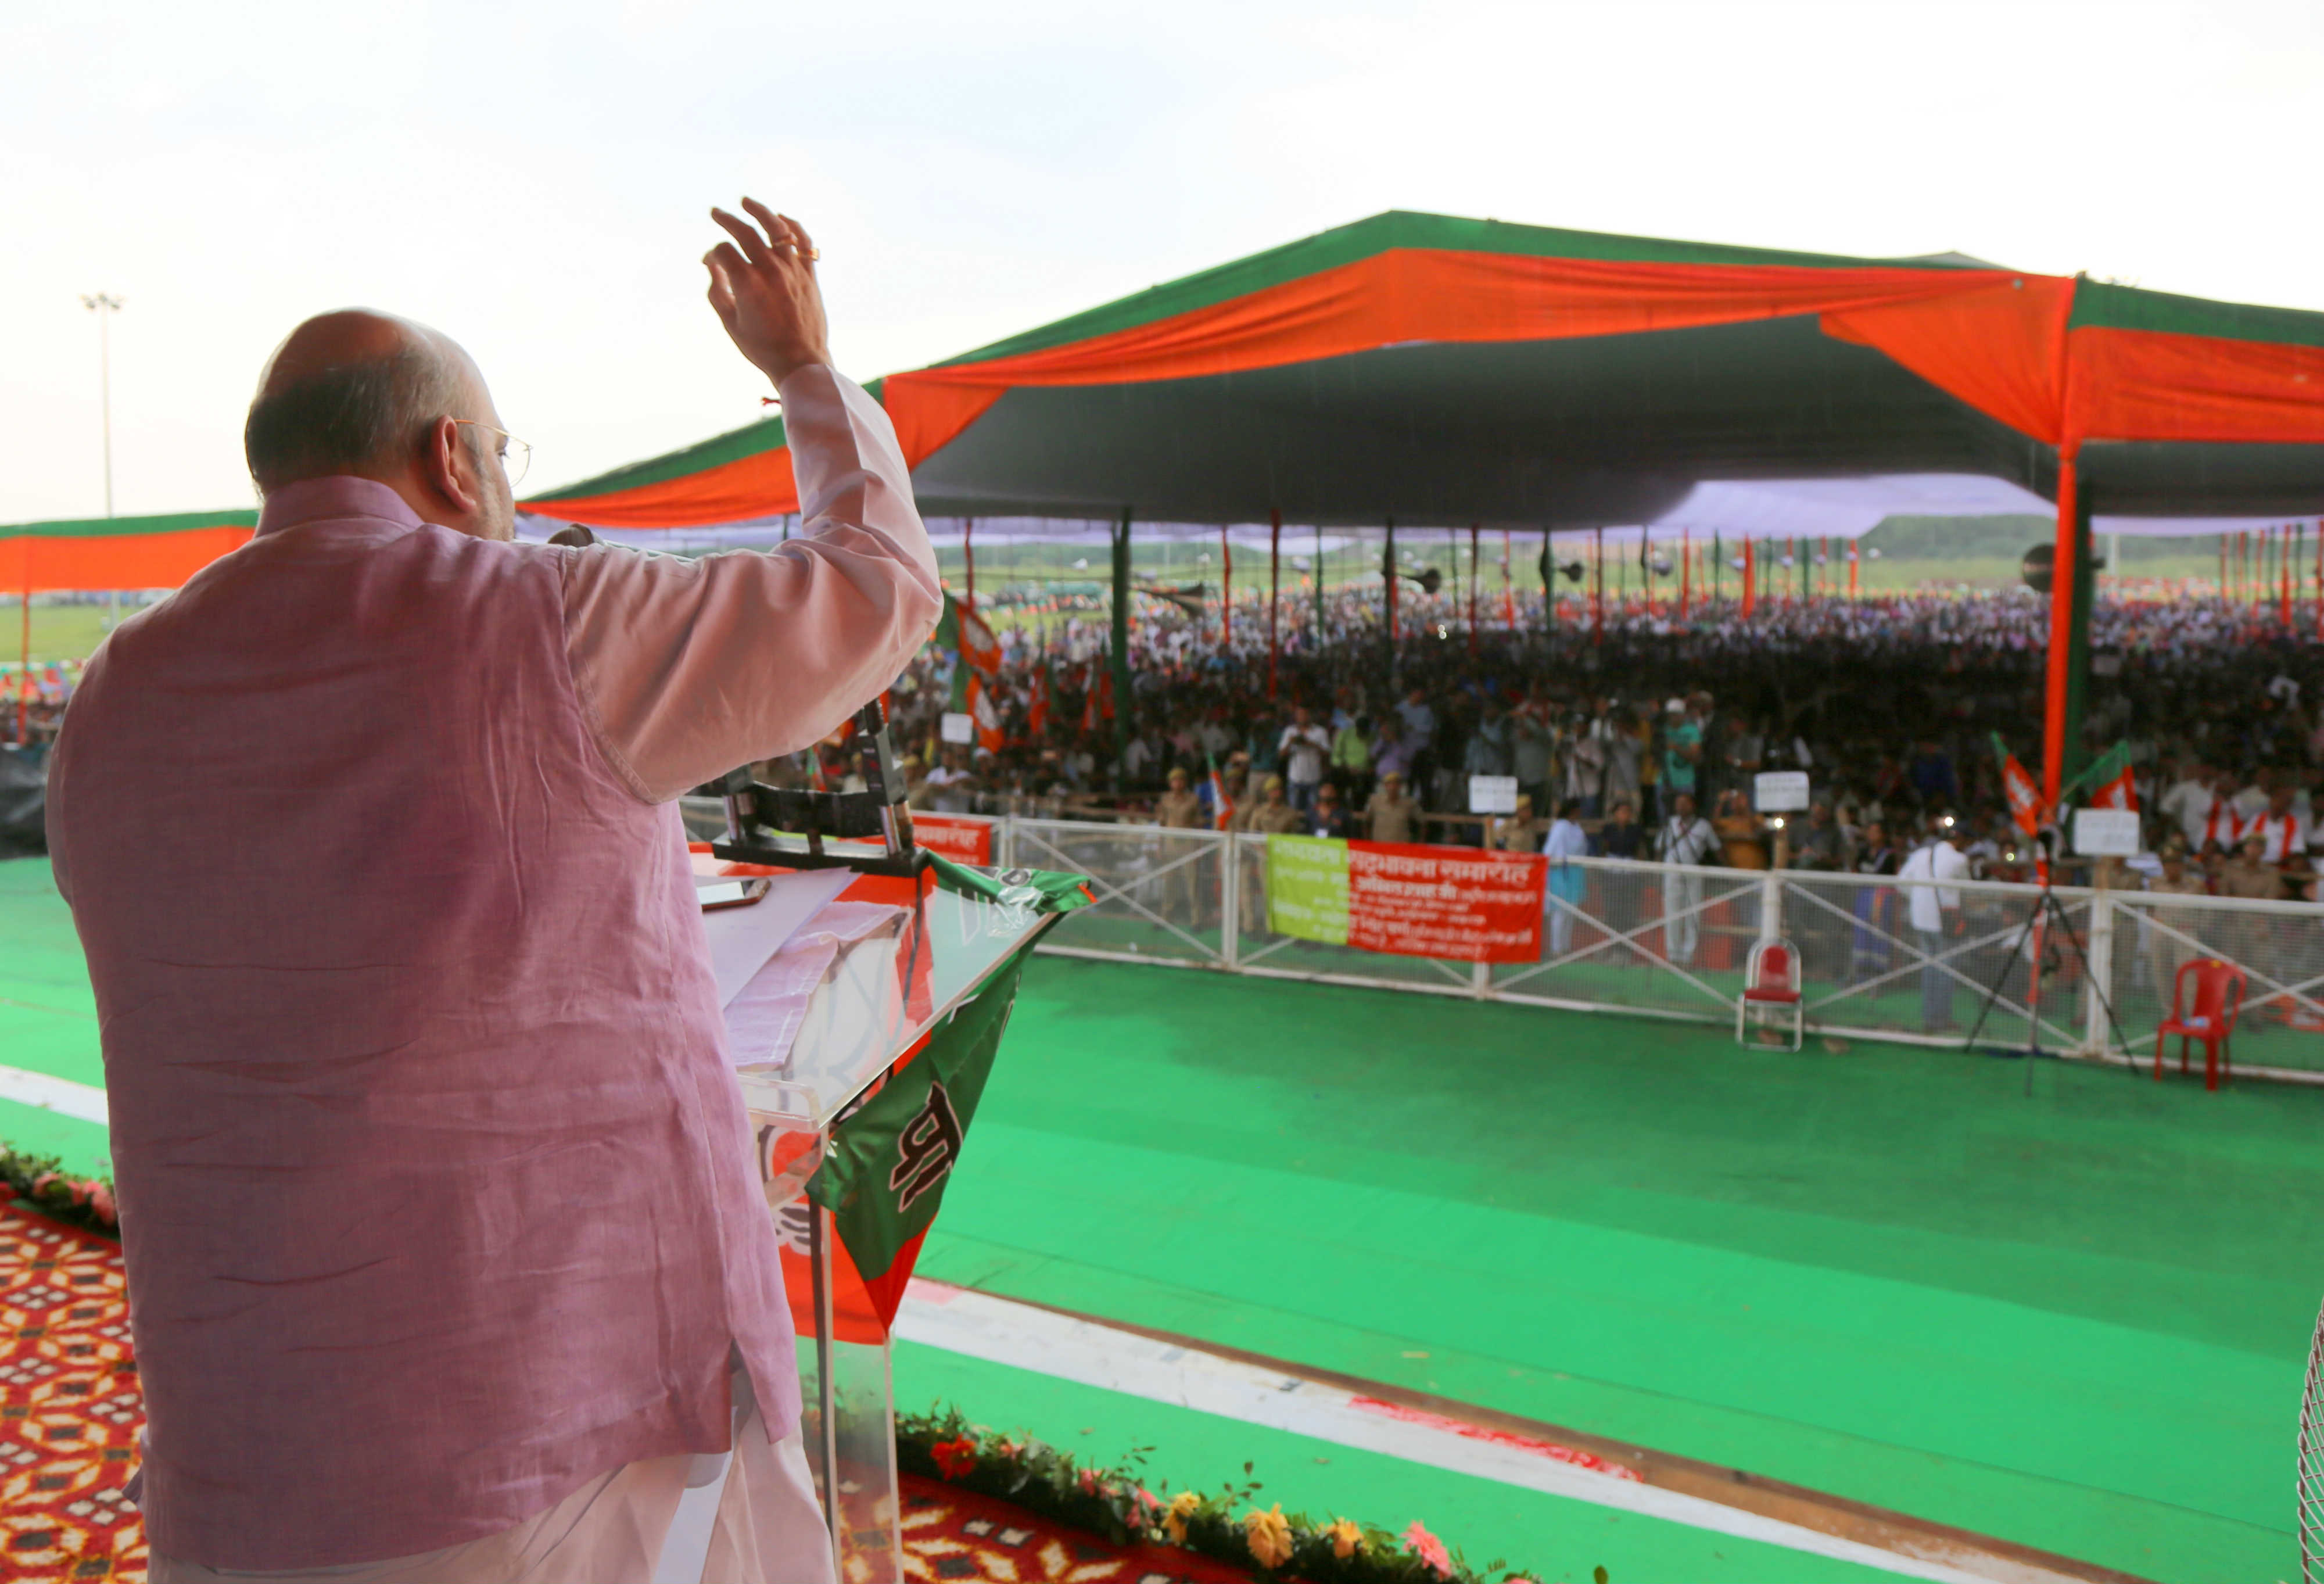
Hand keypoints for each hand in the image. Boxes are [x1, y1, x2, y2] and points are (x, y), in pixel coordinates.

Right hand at [703, 198, 831, 386]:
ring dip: (759, 211)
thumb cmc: (762, 348)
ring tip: (746, 202)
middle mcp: (770, 270)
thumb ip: (716, 290)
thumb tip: (711, 264)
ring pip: (776, 228)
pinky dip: (792, 226)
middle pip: (745, 231)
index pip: (723, 251)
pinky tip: (781, 219)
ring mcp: (793, 270)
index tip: (709, 261)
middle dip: (727, 219)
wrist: (801, 363)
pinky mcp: (810, 275)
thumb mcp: (729, 322)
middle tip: (716, 213)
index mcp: (747, 283)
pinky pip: (803, 241)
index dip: (712, 253)